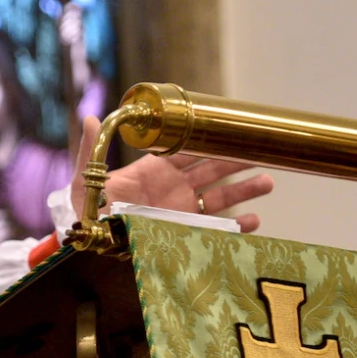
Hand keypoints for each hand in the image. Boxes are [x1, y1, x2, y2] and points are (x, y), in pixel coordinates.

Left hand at [67, 116, 275, 232]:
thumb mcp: (88, 177)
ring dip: (244, 189)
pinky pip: (214, 228)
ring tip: (268, 182)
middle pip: (212, 170)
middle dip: (237, 162)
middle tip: (262, 154)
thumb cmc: (88, 206)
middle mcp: (174, 187)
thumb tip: (90, 118)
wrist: (89, 239)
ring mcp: (181, 209)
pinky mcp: (183, 231)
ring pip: (219, 197)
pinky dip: (235, 226)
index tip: (231, 132)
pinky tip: (255, 221)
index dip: (209, 141)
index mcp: (155, 169)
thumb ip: (91, 149)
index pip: (189, 150)